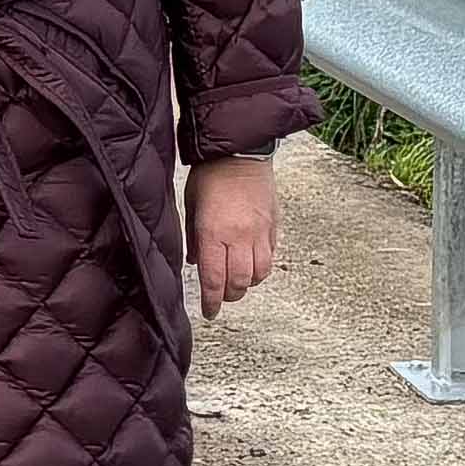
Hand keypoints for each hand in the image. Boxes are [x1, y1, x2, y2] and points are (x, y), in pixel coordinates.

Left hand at [189, 154, 281, 321]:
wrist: (240, 153)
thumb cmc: (210, 176)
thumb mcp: (191, 207)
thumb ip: (193, 239)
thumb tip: (195, 262)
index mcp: (214, 234)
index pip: (214, 279)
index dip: (212, 301)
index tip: (210, 312)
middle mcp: (239, 237)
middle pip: (240, 282)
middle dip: (230, 295)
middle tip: (221, 297)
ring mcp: (260, 232)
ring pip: (260, 273)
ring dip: (248, 283)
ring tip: (237, 282)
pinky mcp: (273, 226)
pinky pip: (271, 256)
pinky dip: (261, 267)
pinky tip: (251, 264)